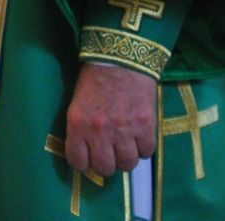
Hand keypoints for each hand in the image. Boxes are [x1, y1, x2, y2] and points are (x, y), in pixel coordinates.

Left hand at [63, 62, 157, 178]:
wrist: (121, 57)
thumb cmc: (96, 77)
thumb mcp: (78, 103)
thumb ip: (81, 129)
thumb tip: (87, 152)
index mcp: (77, 124)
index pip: (78, 162)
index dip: (85, 163)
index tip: (90, 157)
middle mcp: (99, 131)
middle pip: (105, 168)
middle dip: (108, 163)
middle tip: (111, 152)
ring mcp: (123, 130)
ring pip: (127, 164)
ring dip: (127, 157)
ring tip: (127, 144)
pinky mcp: (145, 126)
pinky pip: (147, 152)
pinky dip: (144, 147)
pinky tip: (140, 135)